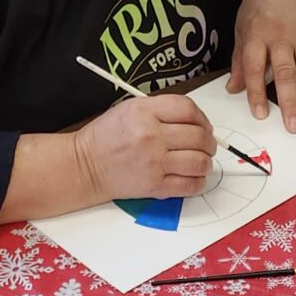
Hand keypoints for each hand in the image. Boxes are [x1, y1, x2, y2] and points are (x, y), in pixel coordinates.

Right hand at [74, 92, 217, 200]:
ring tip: (202, 162)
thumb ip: (161, 110)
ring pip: (199, 161)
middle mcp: (151, 136)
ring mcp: (154, 163)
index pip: (187, 109)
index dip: (202, 117)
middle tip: (207, 145)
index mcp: (144, 112)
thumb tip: (195, 121)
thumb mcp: (129, 109)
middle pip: (198, 136)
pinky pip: (191, 185)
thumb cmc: (107, 137)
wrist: (86, 165)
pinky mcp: (156, 186)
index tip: (203, 125)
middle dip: (209, 142)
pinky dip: (199, 181)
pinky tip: (194, 177)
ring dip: (207, 162)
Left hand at [228, 0, 295, 131]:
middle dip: (289, 104)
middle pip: (285, 76)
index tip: (260, 114)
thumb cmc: (263, 1)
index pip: (254, 69)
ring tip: (292, 76)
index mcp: (256, 34)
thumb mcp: (242, 26)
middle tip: (293, 126)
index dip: (256, 94)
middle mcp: (279, 36)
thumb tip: (234, 88)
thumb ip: (239, 60)